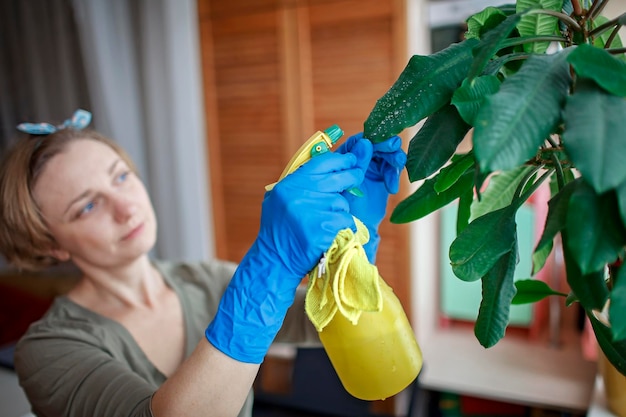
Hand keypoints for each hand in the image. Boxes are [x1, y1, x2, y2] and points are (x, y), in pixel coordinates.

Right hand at [206, 151, 366, 362]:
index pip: (321, 163)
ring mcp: (309, 211)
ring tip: (326, 222)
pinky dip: (342, 227)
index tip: (351, 159)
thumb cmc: (280, 232)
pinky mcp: (321, 228)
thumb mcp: (281, 201)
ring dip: (340, 211)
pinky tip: (331, 233)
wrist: (274, 262)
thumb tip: (332, 164)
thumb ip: (301, 184)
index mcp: (288, 185)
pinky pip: (344, 220)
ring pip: (341, 203)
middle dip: (351, 176)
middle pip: (337, 179)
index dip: (340, 159)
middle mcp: (297, 195)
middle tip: (356, 177)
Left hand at [336, 132, 405, 262]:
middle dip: (388, 148)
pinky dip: (395, 174)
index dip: (374, 139)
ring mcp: (370, 164)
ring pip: (387, 153)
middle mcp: (358, 158)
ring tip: (395, 174)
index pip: (360, 140)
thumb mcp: (353, 184)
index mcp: (345, 157)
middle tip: (397, 155)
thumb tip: (366, 142)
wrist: (360, 226)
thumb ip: (359, 163)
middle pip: (376, 143)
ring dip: (394, 161)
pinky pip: (392, 166)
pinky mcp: (382, 172)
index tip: (388, 144)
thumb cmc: (349, 208)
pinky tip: (392, 188)